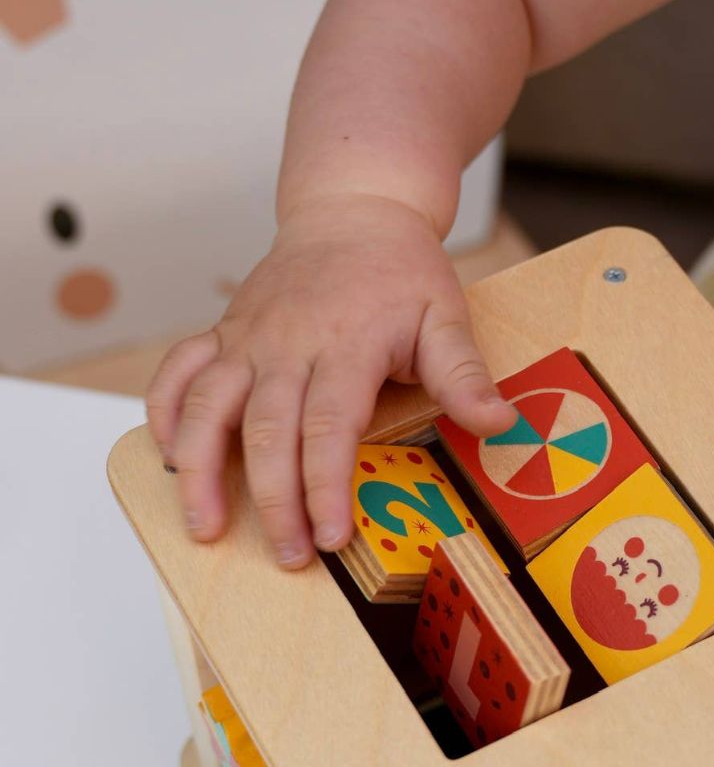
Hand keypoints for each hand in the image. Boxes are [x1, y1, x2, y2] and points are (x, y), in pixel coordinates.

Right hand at [146, 194, 513, 566]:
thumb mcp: (446, 315)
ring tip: (204, 526)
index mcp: (345, 344)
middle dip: (273, 499)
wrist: (353, 210)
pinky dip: (163, 415)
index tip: (330, 537)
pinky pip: (177, 373)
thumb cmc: (402, 271)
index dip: (324, 486)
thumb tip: (497, 423)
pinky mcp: (223, 334)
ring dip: (199, 469)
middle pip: (266, 429)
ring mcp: (247, 339)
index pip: (328, 426)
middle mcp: (286, 344)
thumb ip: (464, 374)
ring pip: (206, 406)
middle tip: (287, 556)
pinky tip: (168, 459)